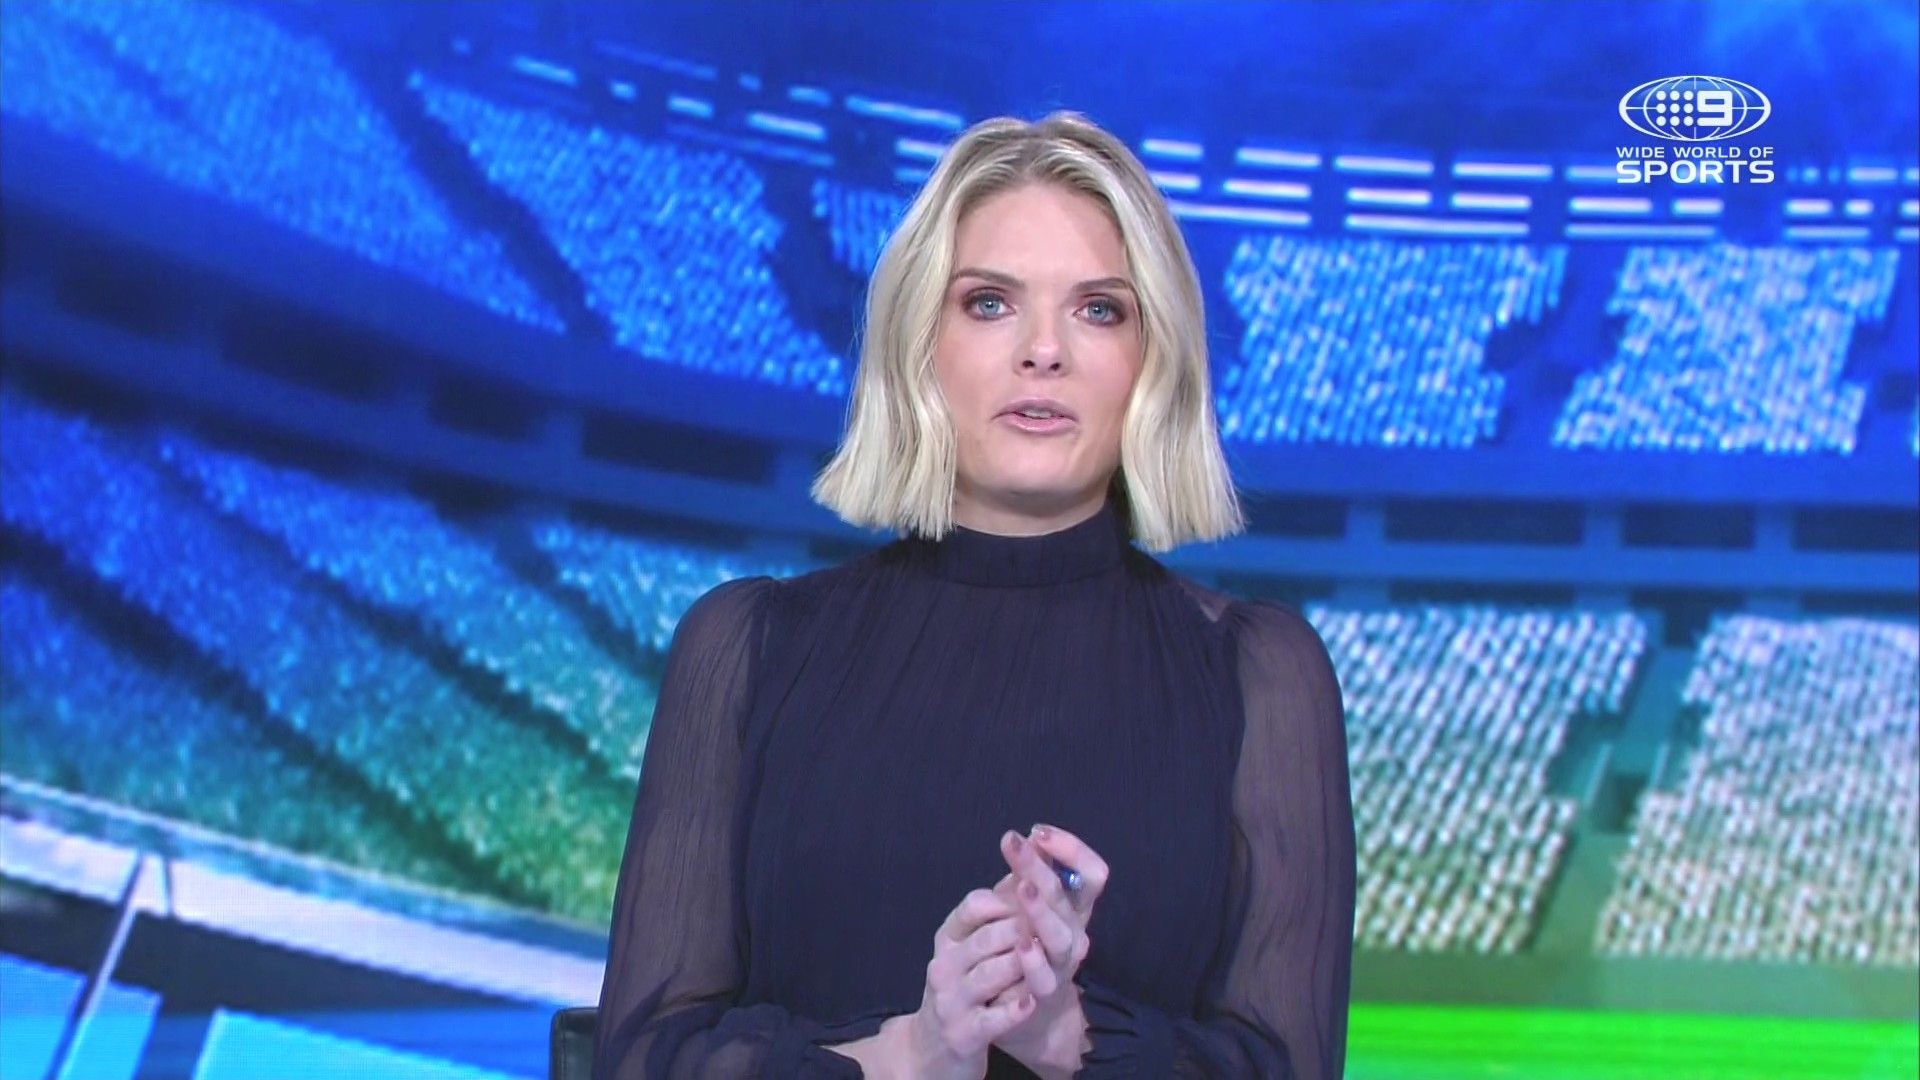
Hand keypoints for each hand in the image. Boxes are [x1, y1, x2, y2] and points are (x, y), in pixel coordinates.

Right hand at [900, 885, 1041, 1079]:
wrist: (931, 1051)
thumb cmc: (961, 990)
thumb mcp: (969, 950)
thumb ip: (996, 915)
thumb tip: (1025, 871)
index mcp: (948, 939)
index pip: (974, 906)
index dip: (1010, 897)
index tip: (1040, 892)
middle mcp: (944, 966)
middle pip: (987, 938)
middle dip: (1023, 927)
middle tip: (1056, 921)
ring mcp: (951, 1001)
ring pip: (990, 975)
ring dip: (1022, 964)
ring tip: (1047, 955)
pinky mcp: (963, 1035)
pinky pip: (992, 1019)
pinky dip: (1013, 1010)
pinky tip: (1032, 1002)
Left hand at [985, 825, 1109, 1075]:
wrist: (1030, 1015)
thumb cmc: (1028, 950)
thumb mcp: (1029, 910)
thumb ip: (1030, 879)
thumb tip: (1026, 838)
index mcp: (1074, 909)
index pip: (1092, 873)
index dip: (1072, 849)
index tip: (1038, 831)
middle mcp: (1076, 933)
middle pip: (1067, 896)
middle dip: (1039, 866)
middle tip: (1013, 842)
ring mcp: (1063, 964)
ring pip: (1061, 936)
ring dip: (1042, 911)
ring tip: (1023, 888)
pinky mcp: (1044, 992)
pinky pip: (1044, 976)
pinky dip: (1033, 959)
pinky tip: (1021, 943)